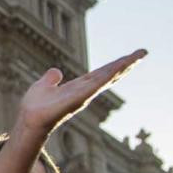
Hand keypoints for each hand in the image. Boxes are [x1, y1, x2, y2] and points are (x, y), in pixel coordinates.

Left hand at [17, 49, 146, 134]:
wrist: (29, 119)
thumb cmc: (35, 107)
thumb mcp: (43, 86)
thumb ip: (51, 79)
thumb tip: (56, 71)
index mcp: (79, 86)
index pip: (101, 73)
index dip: (115, 65)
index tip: (130, 57)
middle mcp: (85, 90)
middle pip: (109, 74)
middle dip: (126, 64)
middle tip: (143, 53)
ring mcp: (83, 95)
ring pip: (106, 78)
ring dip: (122, 67)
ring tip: (137, 56)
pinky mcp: (78, 99)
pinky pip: (95, 86)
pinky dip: (106, 77)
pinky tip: (118, 68)